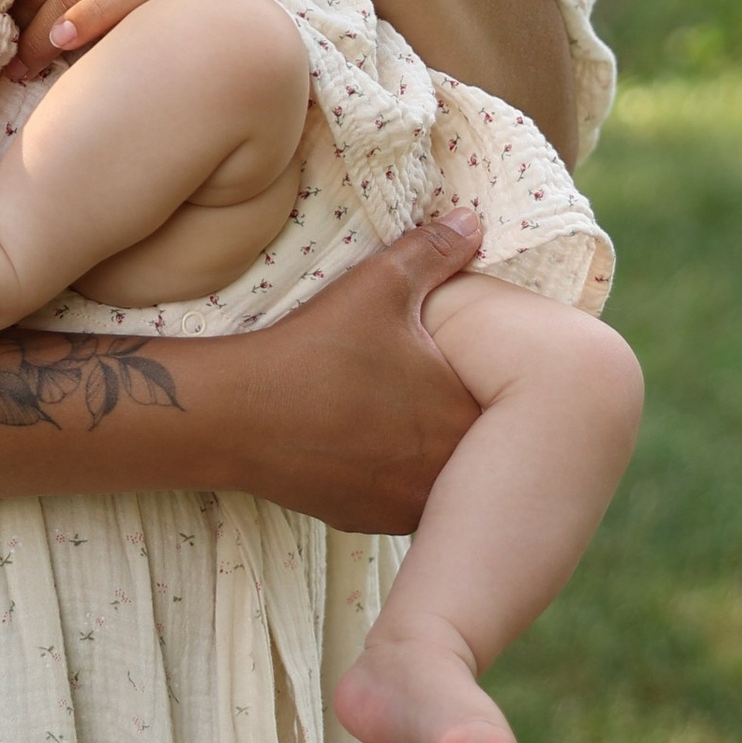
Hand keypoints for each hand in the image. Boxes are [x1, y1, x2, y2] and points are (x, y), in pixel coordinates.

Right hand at [211, 210, 489, 525]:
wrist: (239, 416)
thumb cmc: (315, 349)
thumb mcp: (379, 284)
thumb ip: (435, 251)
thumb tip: (475, 221)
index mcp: (459, 418)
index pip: (502, 406)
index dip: (482, 377)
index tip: (458, 358)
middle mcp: (442, 473)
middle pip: (468, 441)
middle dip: (453, 410)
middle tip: (423, 379)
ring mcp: (403, 506)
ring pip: (433, 472)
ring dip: (423, 446)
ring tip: (392, 408)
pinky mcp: (366, 521)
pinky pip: (396, 496)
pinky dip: (387, 471)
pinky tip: (361, 438)